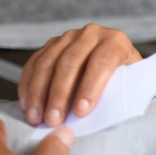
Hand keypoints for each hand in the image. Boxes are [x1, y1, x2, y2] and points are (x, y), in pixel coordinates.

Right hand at [17, 23, 142, 126]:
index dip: (91, 87)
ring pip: (48, 63)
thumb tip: (100, 117)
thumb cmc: (123, 78)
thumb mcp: (130, 83)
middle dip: (60, 94)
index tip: (81, 112)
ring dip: (39, 93)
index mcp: (115, 41)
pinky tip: (26, 105)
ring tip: (36, 118)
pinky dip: (27, 86)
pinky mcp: (51, 44)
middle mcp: (91, 34)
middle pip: (71, 62)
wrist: (115, 62)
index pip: (102, 62)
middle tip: (54, 120)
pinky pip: (33, 63)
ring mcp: (69, 37)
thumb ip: (117, 94)